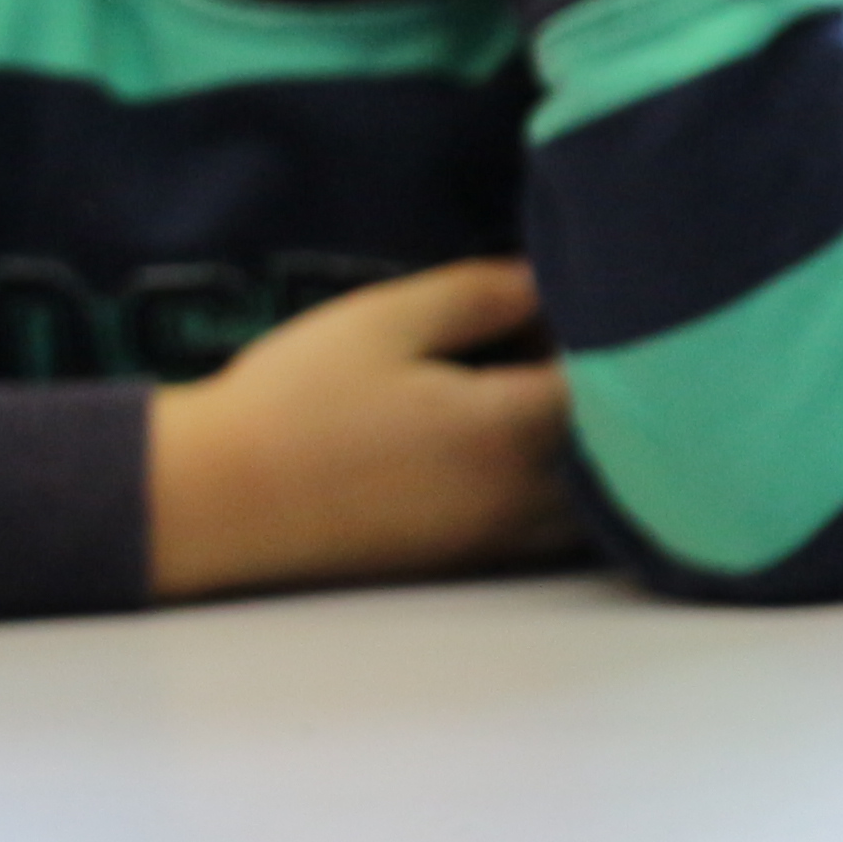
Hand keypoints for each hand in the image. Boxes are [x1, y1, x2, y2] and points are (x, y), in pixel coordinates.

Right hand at [146, 259, 580, 601]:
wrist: (222, 498)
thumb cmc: (297, 398)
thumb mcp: (382, 319)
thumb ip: (479, 294)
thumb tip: (547, 283)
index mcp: (509, 428)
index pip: (612, 382)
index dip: (604, 336)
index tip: (566, 302)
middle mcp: (524, 494)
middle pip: (620, 450)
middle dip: (612, 397)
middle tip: (562, 346)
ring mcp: (500, 537)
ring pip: (595, 500)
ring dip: (592, 450)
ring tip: (542, 397)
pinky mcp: (469, 558)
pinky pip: (554, 527)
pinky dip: (563, 490)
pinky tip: (515, 448)